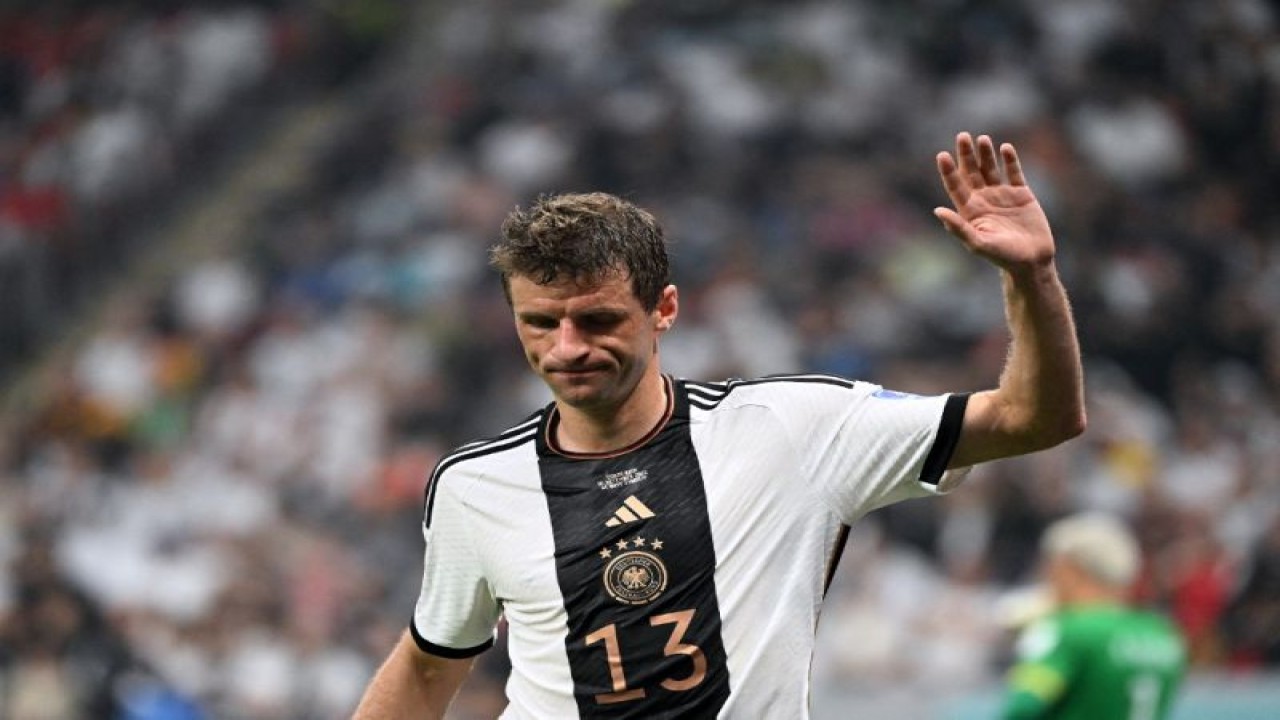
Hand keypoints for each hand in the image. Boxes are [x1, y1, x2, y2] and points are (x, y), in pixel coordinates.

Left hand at [934, 132, 1054, 271]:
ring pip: (990, 169)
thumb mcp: (978, 243)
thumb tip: (937, 210)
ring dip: (985, 154)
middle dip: (966, 155)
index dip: (949, 170)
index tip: (942, 155)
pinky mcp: (1021, 194)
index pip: (955, 186)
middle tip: (962, 136)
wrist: (1032, 261)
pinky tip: (1005, 148)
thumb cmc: (1002, 256)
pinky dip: (1010, 160)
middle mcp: (983, 200)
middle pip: (971, 172)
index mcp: (970, 210)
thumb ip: (958, 227)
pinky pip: (1014, 172)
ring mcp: (1002, 195)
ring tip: (982, 139)